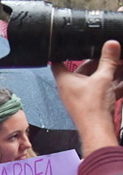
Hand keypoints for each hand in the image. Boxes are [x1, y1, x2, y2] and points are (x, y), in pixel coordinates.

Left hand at [52, 40, 122, 156]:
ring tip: (120, 64)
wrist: (98, 130)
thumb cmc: (91, 108)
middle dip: (98, 61)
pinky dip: (112, 84)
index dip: (62, 52)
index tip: (70, 44)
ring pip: (95, 79)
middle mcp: (70, 87)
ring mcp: (81, 96)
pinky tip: (122, 81)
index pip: (58, 61)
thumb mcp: (103, 78)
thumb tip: (111, 45)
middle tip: (110, 53)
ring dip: (108, 72)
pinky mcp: (92, 103)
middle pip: (83, 69)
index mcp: (65, 80)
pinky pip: (102, 89)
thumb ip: (108, 61)